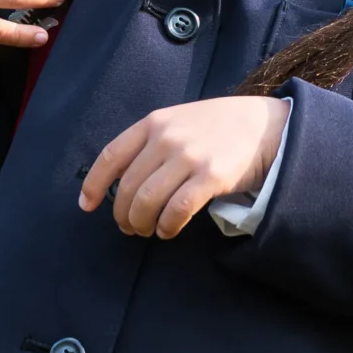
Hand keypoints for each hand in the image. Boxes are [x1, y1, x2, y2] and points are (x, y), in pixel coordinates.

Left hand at [79, 96, 290, 238]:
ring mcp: (189, 156)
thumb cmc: (219, 127)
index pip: (111, 156)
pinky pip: (177, 210)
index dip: (95, 185)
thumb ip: (152, 143)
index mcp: (154, 122)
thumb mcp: (179, 121)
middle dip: (123, 214)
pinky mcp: (211, 177)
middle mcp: (167, 138)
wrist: (265, 126)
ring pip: (148, 201)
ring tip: (147, 231)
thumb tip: (126, 182)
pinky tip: (168, 230)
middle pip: (129, 186)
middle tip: (128, 227)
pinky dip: (167, 226)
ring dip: (142, 223)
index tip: (87, 206)